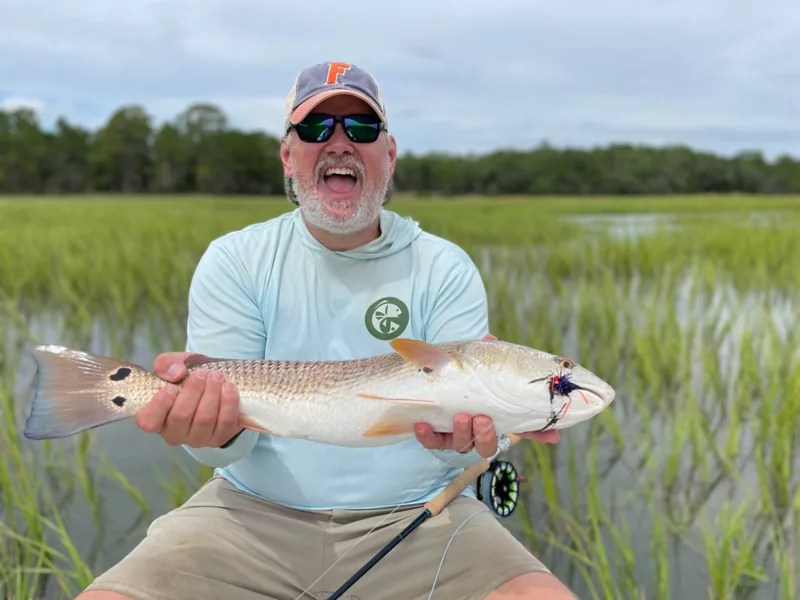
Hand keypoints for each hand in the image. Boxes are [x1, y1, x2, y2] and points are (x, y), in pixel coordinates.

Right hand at [134, 352, 243, 447]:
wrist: (214, 383)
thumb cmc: (188, 376)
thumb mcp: (175, 364)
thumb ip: (167, 364)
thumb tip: (176, 372)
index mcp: (156, 417)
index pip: (148, 421)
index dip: (159, 405)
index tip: (172, 387)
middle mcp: (174, 433)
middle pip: (181, 416)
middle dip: (194, 391)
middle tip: (202, 373)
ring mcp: (197, 439)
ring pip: (204, 419)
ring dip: (212, 394)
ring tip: (216, 377)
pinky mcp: (219, 438)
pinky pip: (225, 423)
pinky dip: (228, 403)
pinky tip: (228, 387)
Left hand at [413, 332, 560, 456]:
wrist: (429, 380)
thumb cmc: (460, 375)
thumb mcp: (473, 365)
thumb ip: (484, 355)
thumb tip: (490, 340)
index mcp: (495, 416)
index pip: (521, 429)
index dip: (537, 434)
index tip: (552, 435)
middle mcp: (477, 431)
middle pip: (487, 446)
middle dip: (486, 435)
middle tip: (483, 419)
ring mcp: (455, 436)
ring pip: (462, 446)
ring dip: (462, 434)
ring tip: (460, 417)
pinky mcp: (434, 436)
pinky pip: (432, 441)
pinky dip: (428, 436)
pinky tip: (423, 424)